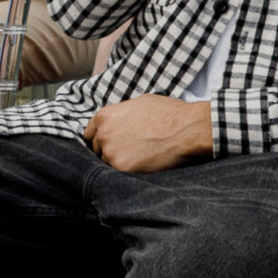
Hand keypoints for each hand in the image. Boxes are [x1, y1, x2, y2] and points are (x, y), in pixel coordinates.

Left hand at [85, 94, 212, 173]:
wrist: (187, 128)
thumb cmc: (169, 114)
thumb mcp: (139, 104)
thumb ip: (121, 115)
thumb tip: (117, 123)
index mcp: (105, 116)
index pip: (89, 135)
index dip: (100, 141)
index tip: (109, 146)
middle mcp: (103, 134)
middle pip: (97, 150)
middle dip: (109, 152)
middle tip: (129, 153)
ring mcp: (110, 151)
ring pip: (107, 163)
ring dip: (120, 163)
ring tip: (140, 158)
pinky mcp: (121, 167)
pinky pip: (118, 174)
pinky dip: (128, 172)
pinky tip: (143, 166)